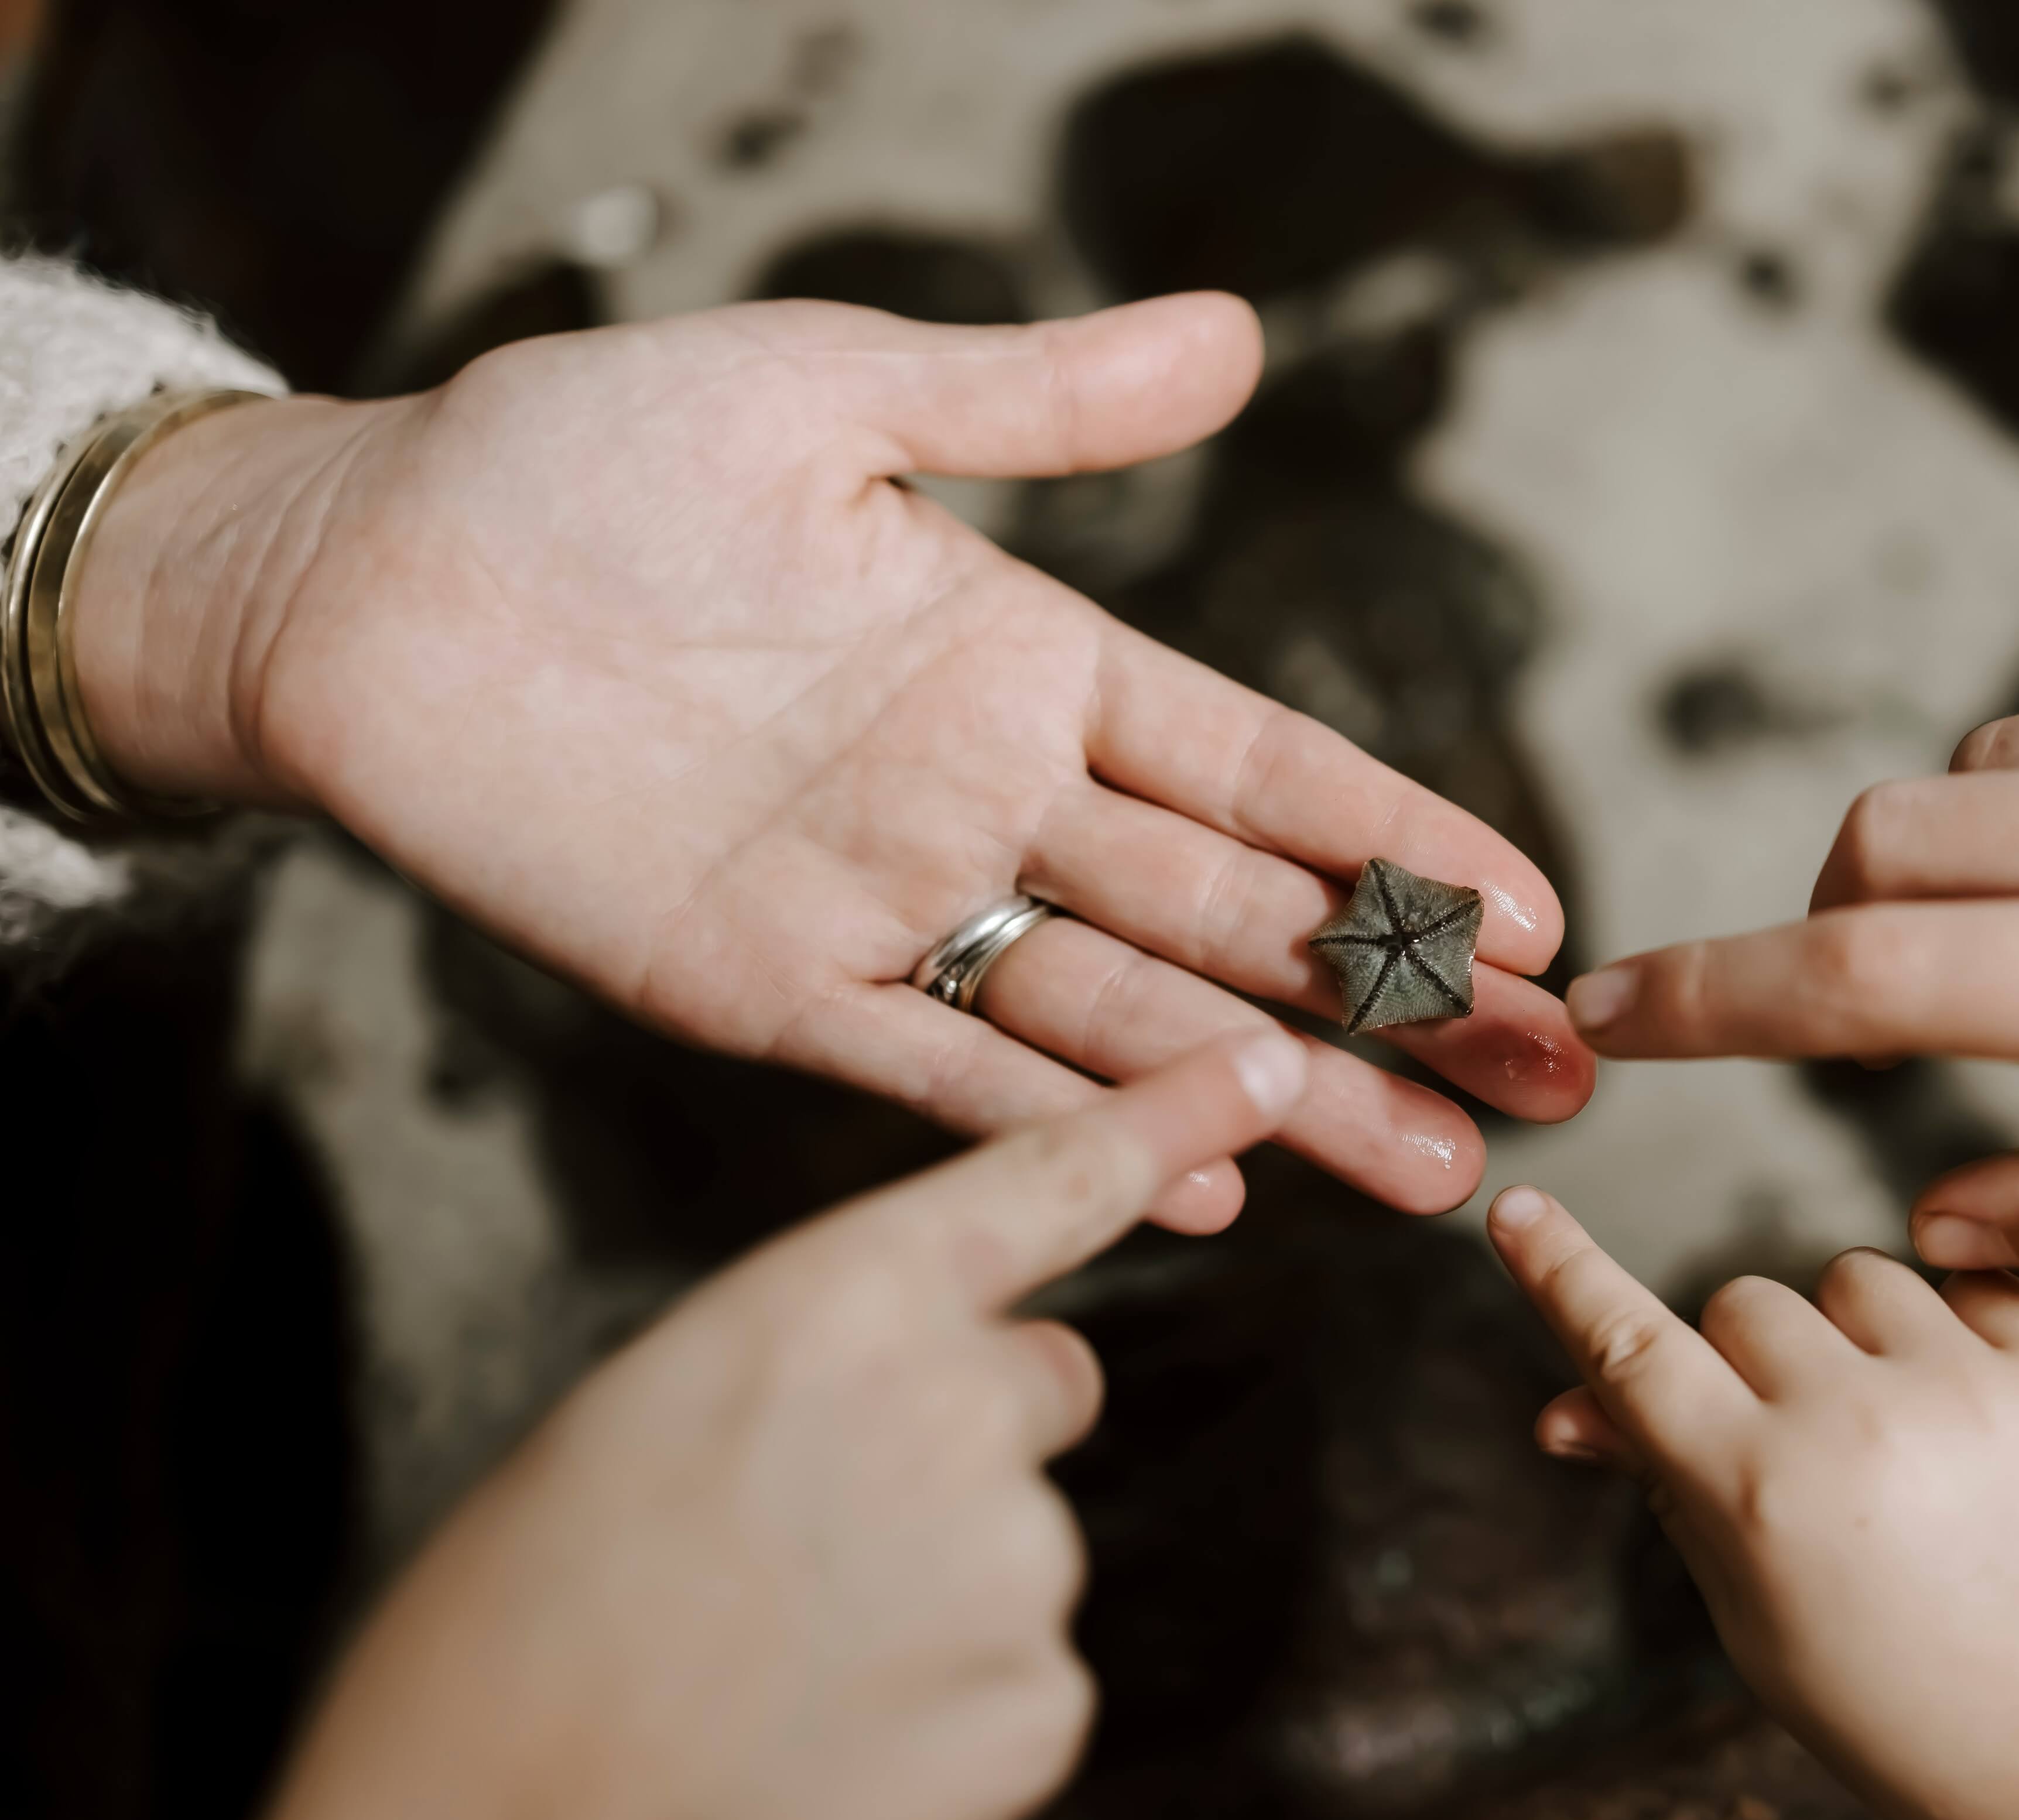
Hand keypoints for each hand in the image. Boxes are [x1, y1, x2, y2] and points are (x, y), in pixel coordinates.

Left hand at [73, 296, 1591, 1232]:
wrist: (360, 571)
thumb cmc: (581, 456)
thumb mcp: (831, 390)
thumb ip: (1038, 399)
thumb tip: (1237, 338)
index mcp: (1025, 660)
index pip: (1261, 770)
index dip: (1400, 842)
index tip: (1538, 912)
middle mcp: (986, 799)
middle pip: (1236, 920)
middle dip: (1402, 1000)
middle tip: (1555, 1075)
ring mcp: (889, 906)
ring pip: (1126, 1019)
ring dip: (1285, 1091)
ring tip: (1438, 1163)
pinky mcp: (766, 988)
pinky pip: (942, 1074)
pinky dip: (1065, 1128)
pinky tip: (1205, 1180)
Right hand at [229, 1031, 1308, 1819]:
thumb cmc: (514, 1638)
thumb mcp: (643, 1417)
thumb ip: (816, 1360)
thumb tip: (900, 1382)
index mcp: (833, 1305)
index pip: (1045, 1182)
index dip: (1164, 1117)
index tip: (1268, 1070)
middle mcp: (958, 1409)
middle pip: (1039, 1379)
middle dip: (961, 1437)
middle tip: (808, 1535)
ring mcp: (1017, 1563)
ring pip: (1019, 1537)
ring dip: (936, 1589)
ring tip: (776, 1664)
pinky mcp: (1042, 1707)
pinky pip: (1023, 1672)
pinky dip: (947, 1708)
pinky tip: (827, 1748)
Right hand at [1484, 1186, 2018, 1819]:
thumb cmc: (1888, 1695)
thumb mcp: (1749, 1606)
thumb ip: (1667, 1485)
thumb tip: (1567, 1409)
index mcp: (1761, 1494)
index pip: (1630, 1350)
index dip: (1563, 1274)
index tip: (1519, 1212)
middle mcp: (1859, 1426)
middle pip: (1743, 1299)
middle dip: (1751, 1359)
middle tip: (1802, 1452)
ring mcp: (1971, 1393)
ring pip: (1854, 1274)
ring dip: (1854, 1335)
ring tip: (1898, 1438)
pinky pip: (1967, 1284)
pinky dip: (1956, 1332)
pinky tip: (1971, 1422)